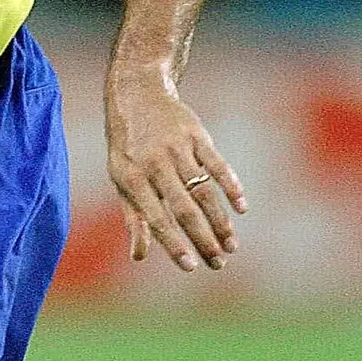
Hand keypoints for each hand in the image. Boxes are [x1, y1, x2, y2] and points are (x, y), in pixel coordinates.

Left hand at [105, 71, 244, 272]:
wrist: (137, 94)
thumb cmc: (127, 146)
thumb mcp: (121, 179)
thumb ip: (134, 217)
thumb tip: (139, 256)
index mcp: (132, 177)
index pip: (156, 217)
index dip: (174, 243)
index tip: (191, 266)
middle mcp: (155, 163)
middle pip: (184, 208)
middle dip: (203, 239)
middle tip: (218, 263)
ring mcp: (177, 147)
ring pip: (204, 190)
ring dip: (220, 220)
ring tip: (231, 246)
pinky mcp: (197, 135)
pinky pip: (218, 164)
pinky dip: (232, 186)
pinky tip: (241, 208)